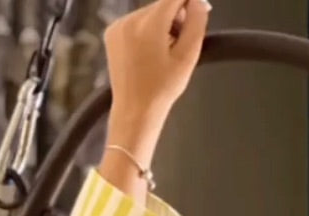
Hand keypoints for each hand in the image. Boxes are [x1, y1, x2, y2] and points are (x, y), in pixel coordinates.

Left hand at [104, 0, 210, 136]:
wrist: (135, 111)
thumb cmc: (163, 89)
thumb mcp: (188, 55)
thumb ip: (196, 21)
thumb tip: (196, 0)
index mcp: (149, 24)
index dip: (189, 2)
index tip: (197, 13)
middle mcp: (130, 20)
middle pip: (162, 4)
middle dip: (174, 17)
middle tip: (179, 43)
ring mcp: (118, 26)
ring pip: (149, 12)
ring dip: (161, 24)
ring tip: (163, 51)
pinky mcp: (111, 33)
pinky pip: (136, 22)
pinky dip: (146, 30)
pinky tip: (148, 52)